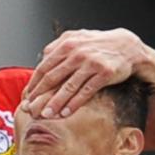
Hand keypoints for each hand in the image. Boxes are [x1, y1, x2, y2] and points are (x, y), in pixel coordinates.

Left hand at [22, 28, 144, 117]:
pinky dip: (74, 104)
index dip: (34, 84)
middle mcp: (77, 52)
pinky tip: (66, 113)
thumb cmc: (99, 45)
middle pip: (53, 77)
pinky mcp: (104, 73)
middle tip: (30, 110)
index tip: (27, 97)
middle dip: (40, 96)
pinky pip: (86, 91)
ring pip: (68, 87)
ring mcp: (90, 63)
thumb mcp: (77, 39)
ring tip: (46, 115)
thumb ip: (59, 47)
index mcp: (66, 44)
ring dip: (55, 103)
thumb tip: (42, 58)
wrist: (127, 47)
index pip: (44, 67)